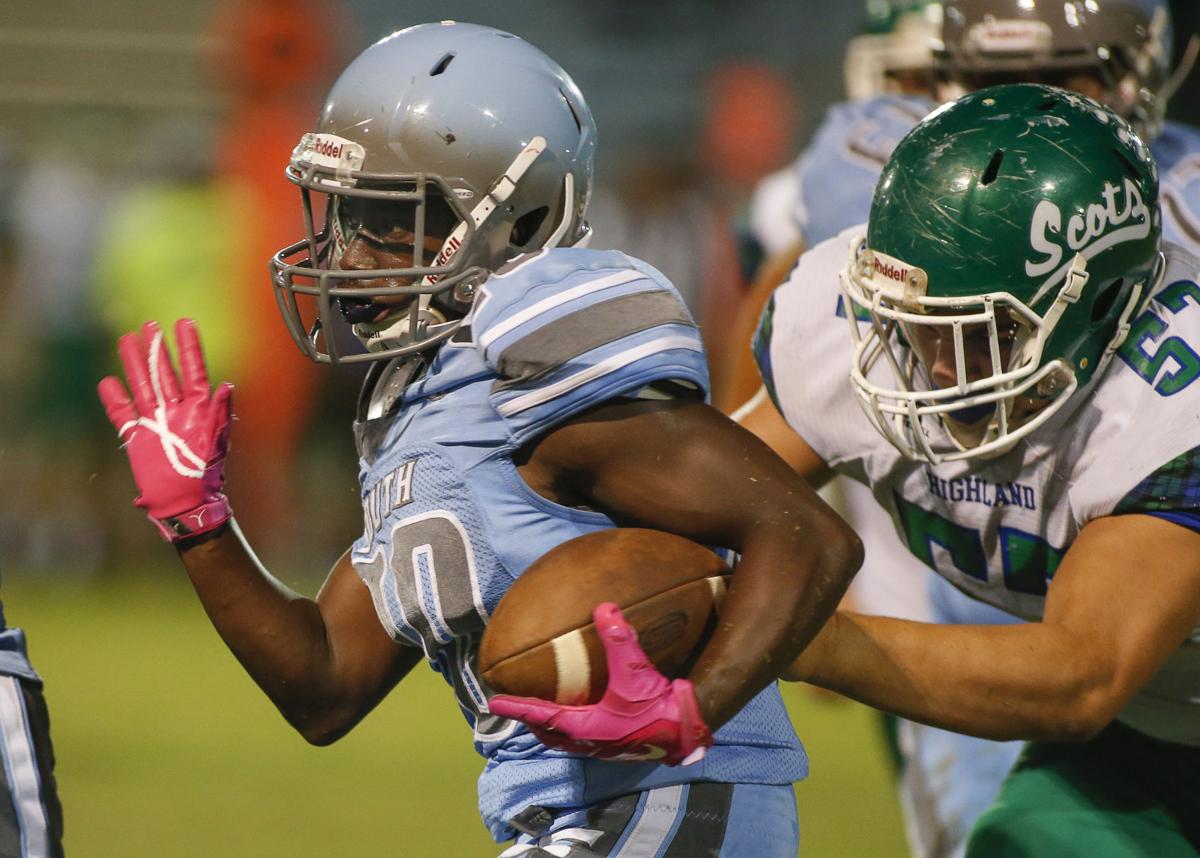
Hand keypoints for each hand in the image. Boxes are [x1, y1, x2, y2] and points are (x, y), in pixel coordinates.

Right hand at [98, 319, 233, 542]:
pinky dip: (115, 399)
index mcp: (198, 409)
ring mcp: (156, 422)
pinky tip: (108, 382)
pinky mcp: (138, 437)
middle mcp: (176, 411)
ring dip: (134, 364)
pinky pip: (123, 414)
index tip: (185, 322)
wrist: (185, 503)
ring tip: (125, 339)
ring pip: (142, 386)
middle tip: (149, 325)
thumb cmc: (205, 474)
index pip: (193, 371)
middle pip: (164, 373)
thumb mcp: (215, 441)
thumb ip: (219, 413)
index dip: (189, 348)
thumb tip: (226, 386)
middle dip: (157, 349)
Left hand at [488, 603, 713, 765]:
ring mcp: (603, 748)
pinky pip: (585, 739)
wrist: (688, 734)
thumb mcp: (636, 671)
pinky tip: (586, 712)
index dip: (516, 707)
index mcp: (585, 727)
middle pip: (549, 734)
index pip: (540, 715)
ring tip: (545, 711)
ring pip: (565, 740)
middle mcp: (589, 742)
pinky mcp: (618, 747)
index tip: (493, 703)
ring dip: (551, 726)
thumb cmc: (659, 707)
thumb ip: (620, 639)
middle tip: (517, 707)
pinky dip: (573, 727)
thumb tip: (605, 608)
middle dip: (531, 720)